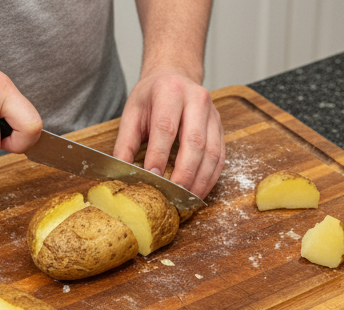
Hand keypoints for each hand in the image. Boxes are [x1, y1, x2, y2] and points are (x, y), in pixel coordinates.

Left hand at [113, 71, 224, 198]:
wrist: (175, 77)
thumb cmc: (153, 97)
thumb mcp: (133, 112)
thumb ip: (126, 142)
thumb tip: (122, 171)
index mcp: (170, 91)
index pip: (166, 128)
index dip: (159, 155)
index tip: (152, 176)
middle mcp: (196, 100)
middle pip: (194, 143)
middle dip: (184, 173)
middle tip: (174, 193)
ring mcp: (213, 115)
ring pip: (211, 154)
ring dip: (200, 180)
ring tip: (187, 198)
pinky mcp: (221, 129)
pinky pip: (220, 159)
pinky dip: (210, 178)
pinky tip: (199, 191)